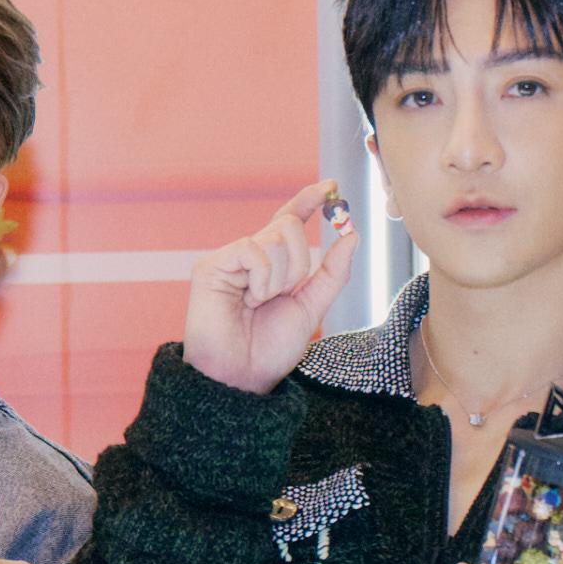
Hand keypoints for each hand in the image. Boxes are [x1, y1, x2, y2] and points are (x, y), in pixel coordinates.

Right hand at [180, 180, 351, 394]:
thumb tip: (352, 234)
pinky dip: (262, 277)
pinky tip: (249, 299)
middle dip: (298, 261)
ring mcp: (229, 260)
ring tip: (259, 303)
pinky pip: (252, 250)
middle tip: (283, 293)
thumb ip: (332, 272)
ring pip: (273, 238)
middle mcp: (250, 257)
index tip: (330, 186)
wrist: (243, 377)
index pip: (289, 220)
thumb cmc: (271, 349)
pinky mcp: (211, 267)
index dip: (307, 200)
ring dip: (280, 277)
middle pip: (287, 225)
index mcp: (272, 265)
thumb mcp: (312, 307)